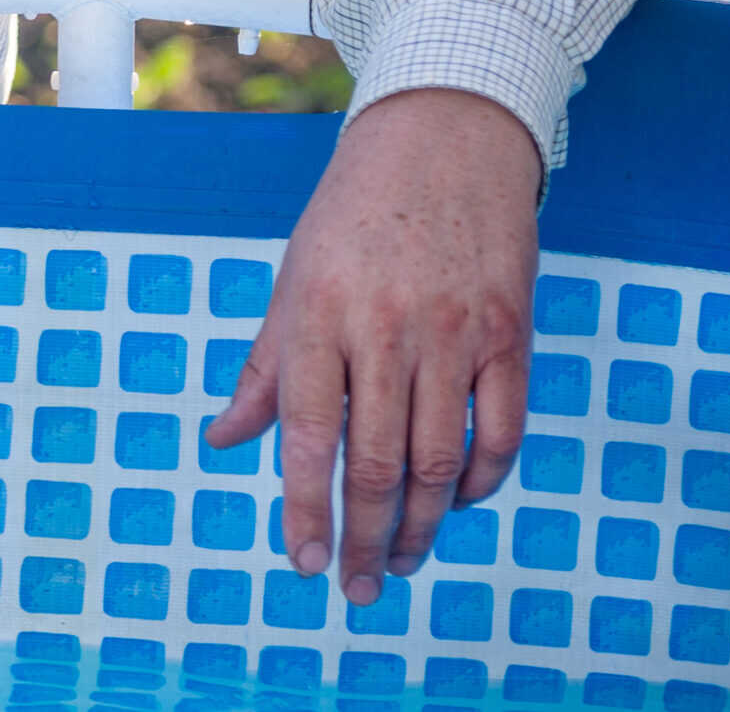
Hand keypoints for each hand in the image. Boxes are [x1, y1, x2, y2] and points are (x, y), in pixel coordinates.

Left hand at [203, 87, 539, 604]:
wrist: (442, 141)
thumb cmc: (351, 217)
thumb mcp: (291, 282)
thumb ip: (264, 370)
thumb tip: (222, 440)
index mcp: (316, 316)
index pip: (305, 435)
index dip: (304, 508)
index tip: (304, 564)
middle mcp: (384, 329)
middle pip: (379, 464)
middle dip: (367, 538)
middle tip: (360, 588)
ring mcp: (452, 333)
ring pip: (441, 461)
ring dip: (424, 527)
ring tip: (403, 560)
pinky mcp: (508, 333)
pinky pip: (502, 432)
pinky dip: (482, 481)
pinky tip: (458, 503)